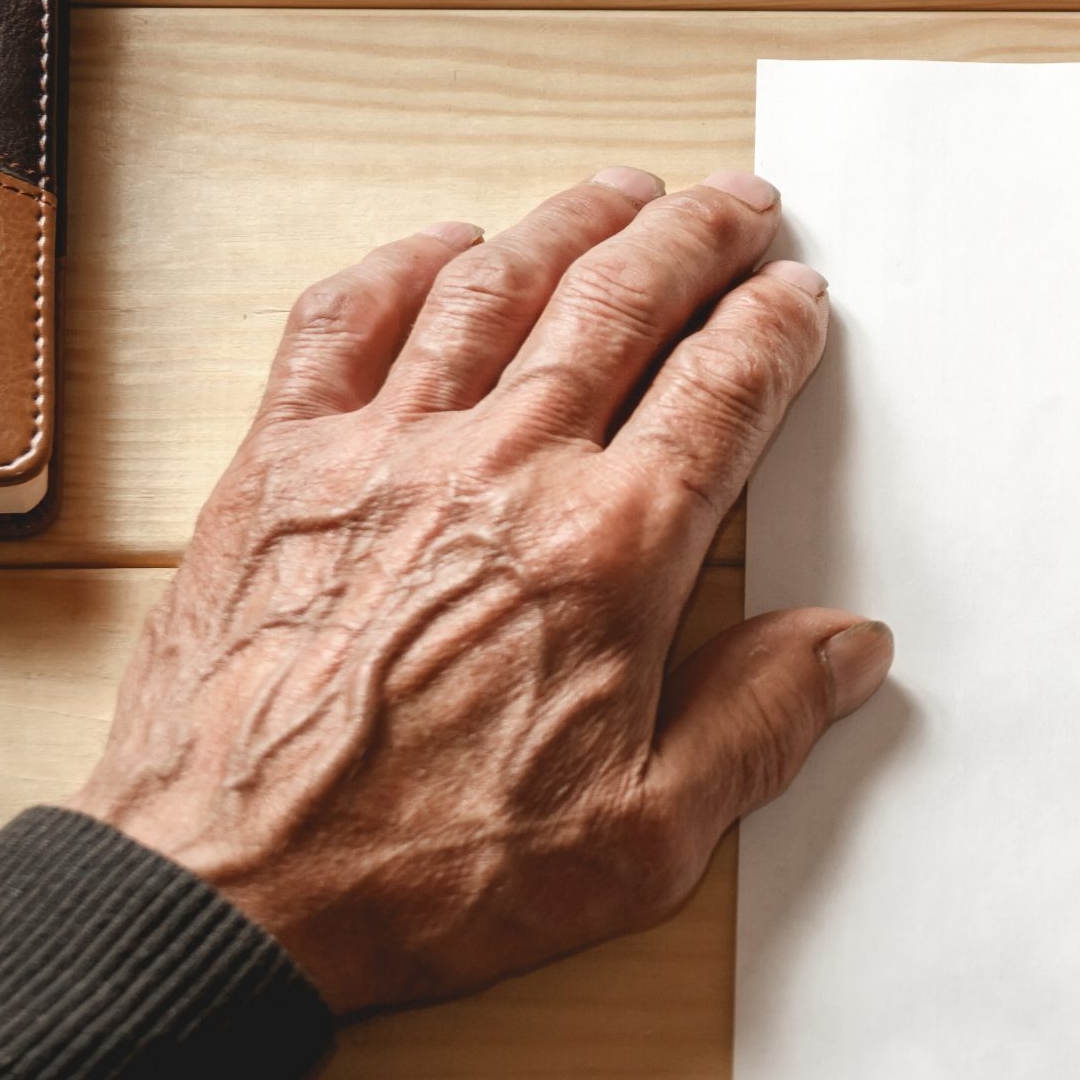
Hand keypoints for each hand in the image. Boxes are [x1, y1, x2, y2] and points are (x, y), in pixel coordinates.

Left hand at [69, 167, 890, 1015]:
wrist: (228, 889)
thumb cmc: (432, 872)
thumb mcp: (644, 838)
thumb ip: (758, 726)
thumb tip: (851, 646)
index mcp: (609, 555)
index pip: (720, 393)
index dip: (773, 330)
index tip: (798, 299)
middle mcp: (503, 470)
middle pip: (620, 303)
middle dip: (695, 237)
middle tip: (738, 203)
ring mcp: (382, 452)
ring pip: (496, 286)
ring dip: (571, 223)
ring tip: (624, 190)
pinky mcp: (280, 466)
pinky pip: (343, 320)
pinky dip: (403, 265)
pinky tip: (446, 247)